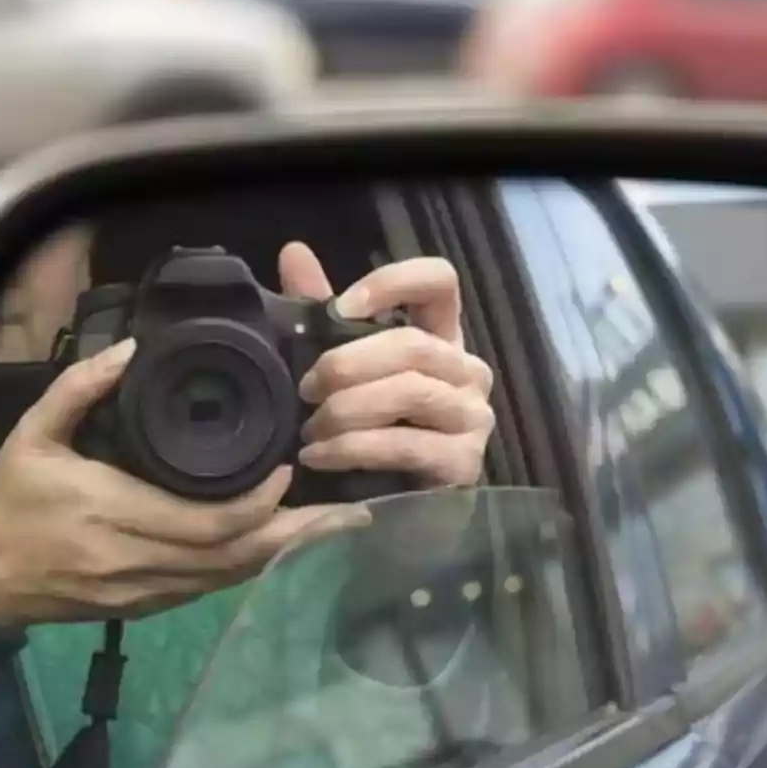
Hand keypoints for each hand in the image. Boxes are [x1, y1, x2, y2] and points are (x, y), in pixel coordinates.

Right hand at [0, 337, 365, 628]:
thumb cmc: (11, 500)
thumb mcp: (32, 434)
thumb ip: (79, 389)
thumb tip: (128, 352)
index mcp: (115, 514)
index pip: (209, 521)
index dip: (260, 503)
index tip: (289, 469)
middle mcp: (140, 560)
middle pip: (236, 556)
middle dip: (296, 535)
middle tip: (347, 510)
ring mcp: (147, 590)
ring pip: (230, 578)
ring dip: (283, 554)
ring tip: (331, 527)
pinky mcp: (147, 605)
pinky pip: (212, 588)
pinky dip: (250, 567)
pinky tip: (280, 546)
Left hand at [278, 242, 494, 488]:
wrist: (390, 514)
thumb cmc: (367, 431)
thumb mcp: (343, 368)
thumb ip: (320, 312)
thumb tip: (293, 252)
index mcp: (442, 338)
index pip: (440, 281)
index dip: (393, 282)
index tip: (341, 306)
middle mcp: (468, 372)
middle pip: (413, 343)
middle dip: (347, 364)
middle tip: (304, 390)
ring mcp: (473, 418)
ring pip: (410, 391)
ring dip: (347, 409)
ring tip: (309, 430)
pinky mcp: (465, 463)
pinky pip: (406, 444)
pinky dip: (353, 448)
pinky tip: (319, 457)